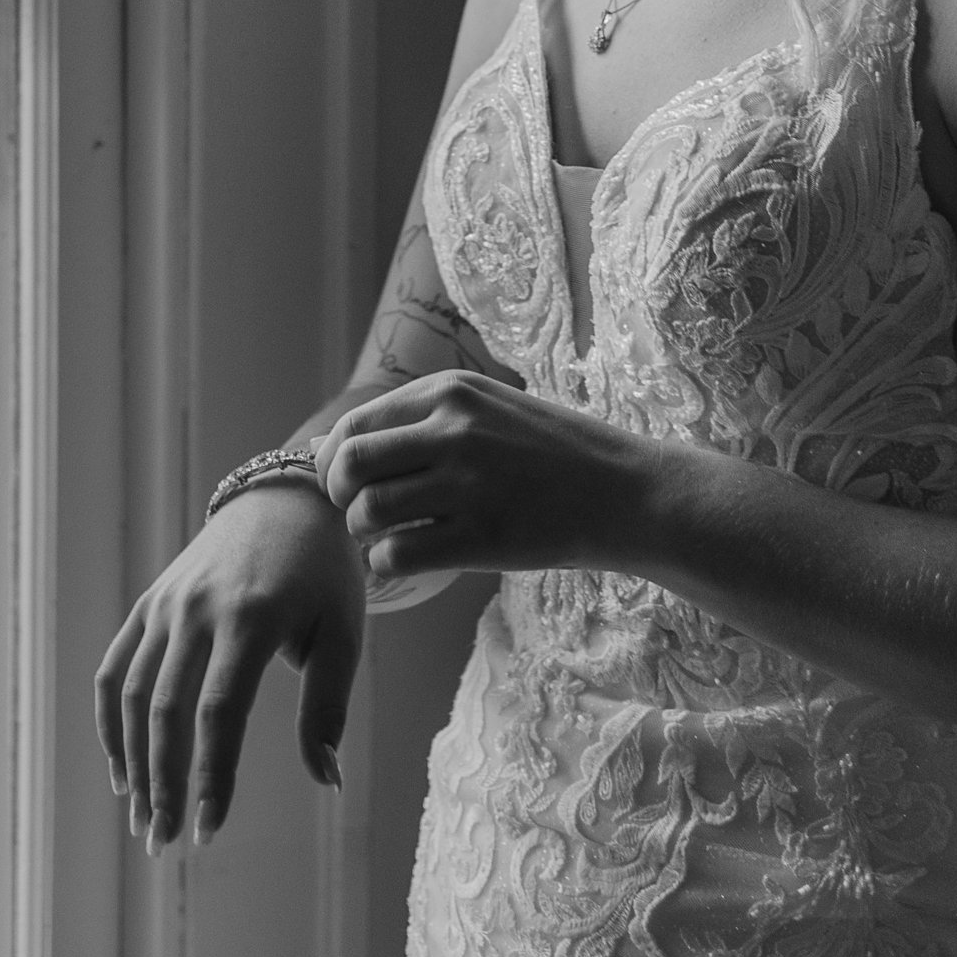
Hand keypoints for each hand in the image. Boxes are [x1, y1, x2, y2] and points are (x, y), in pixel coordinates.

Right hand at [93, 479, 363, 852]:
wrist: (290, 497)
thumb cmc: (325, 574)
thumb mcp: (343, 633)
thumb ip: (327, 706)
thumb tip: (328, 782)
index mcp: (252, 616)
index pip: (219, 712)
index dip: (210, 776)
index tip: (208, 831)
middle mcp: (199, 607)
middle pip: (167, 709)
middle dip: (161, 782)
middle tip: (162, 840)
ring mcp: (168, 602)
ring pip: (133, 692)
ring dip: (131, 760)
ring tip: (141, 817)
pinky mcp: (151, 600)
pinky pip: (116, 665)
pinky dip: (108, 719)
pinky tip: (120, 768)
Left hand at [314, 370, 639, 579]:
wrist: (624, 491)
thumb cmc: (552, 452)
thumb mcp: (487, 408)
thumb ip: (420, 420)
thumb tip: (334, 445)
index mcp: (450, 391)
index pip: (355, 424)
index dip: (332, 461)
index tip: (342, 482)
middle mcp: (452, 430)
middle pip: (349, 464)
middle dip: (338, 496)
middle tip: (357, 513)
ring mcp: (467, 484)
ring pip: (368, 512)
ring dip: (365, 534)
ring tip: (387, 538)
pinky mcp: (482, 536)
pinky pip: (399, 554)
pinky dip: (388, 565)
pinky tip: (407, 560)